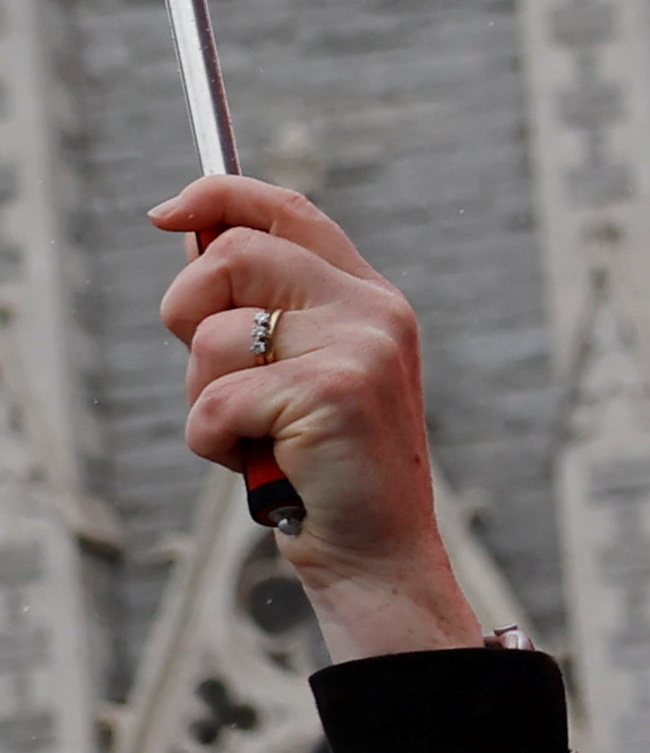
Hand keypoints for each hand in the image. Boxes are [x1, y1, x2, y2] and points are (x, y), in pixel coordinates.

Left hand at [156, 176, 477, 660]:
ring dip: (205, 398)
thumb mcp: (303, 373)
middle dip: (188, 315)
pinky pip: (215, 400)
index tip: (164, 216)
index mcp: (370, 298)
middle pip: (231, 256)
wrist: (381, 555)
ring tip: (257, 435)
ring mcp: (360, 348)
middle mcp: (373, 311)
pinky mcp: (332, 392)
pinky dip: (216, 443)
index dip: (217, 197)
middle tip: (219, 377)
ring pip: (213, 336)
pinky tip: (260, 464)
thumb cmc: (327, 470)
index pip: (287, 210)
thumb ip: (265, 309)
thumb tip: (189, 234)